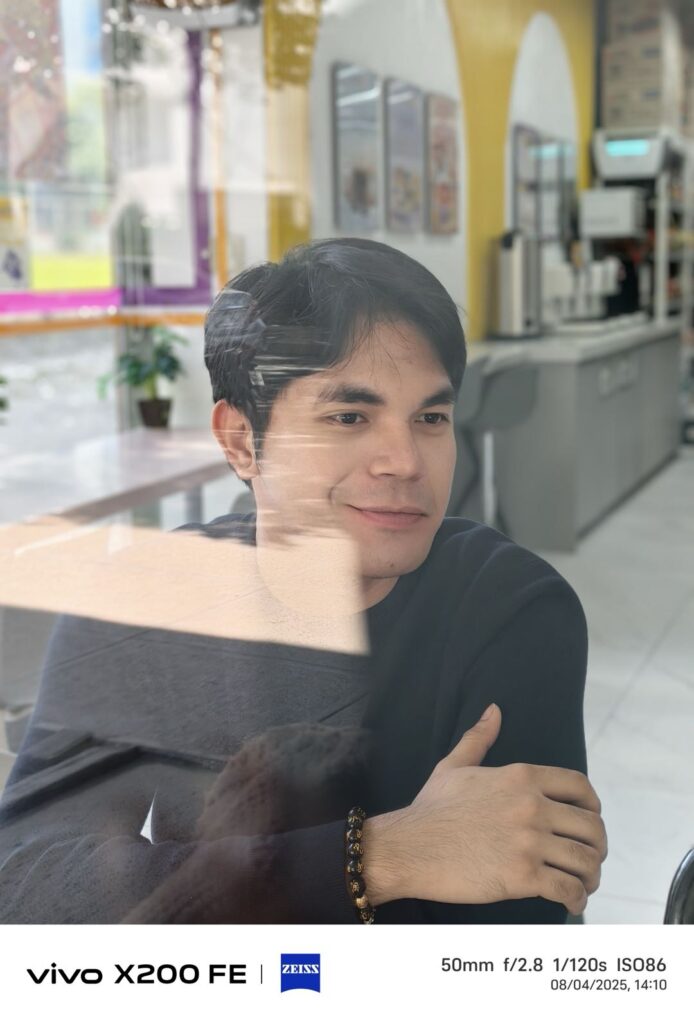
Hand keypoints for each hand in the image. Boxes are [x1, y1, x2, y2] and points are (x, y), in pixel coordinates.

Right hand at [363, 704, 607, 914]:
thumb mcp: (453, 765)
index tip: (589, 821)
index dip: (593, 807)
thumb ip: (479, 738)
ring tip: (583, 884)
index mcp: (521, 777)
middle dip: (597, 846)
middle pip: (591, 826)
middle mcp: (531, 806)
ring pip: (585, 860)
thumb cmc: (430, 809)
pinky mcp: (522, 876)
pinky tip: (570, 903)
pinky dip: (577, 899)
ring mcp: (529, 842)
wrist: (408, 847)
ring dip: (591, 875)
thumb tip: (494, 710)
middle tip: (589, 858)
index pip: (580, 787)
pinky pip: (568, 889)